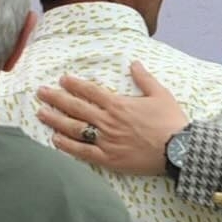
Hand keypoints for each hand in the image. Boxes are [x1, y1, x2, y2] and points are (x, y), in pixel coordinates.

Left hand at [35, 61, 187, 175]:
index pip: (90, 91)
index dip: (74, 84)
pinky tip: (55, 140)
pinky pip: (83, 152)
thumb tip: (134, 63)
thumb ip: (144, 78)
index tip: (61, 79)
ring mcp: (106, 141)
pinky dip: (67, 146)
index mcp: (118, 105)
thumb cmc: (171, 121)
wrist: (180, 150)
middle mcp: (108, 121)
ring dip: (56, 120)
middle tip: (41, 92)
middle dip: (56, 98)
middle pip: (76, 107)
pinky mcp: (109, 159)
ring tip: (41, 113)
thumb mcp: (160, 94)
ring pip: (74, 128)